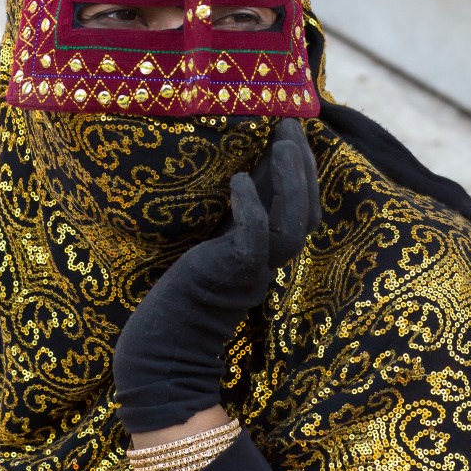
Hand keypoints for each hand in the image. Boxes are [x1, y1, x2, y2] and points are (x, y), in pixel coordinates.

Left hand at [113, 119, 320, 434]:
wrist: (163, 345)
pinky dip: (250, 207)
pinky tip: (238, 181)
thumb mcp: (217, 243)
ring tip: (282, 141)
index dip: (305, 172)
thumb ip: (234, 216)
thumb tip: (244, 171)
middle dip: (304, 167)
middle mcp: (269, 262)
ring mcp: (253, 271)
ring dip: (291, 181)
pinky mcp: (230, 276)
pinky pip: (252, 239)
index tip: (295, 132)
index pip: (303, 209)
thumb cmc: (184, 290)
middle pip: (307, 213)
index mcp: (268, 253)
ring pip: (292, 226)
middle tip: (293, 125)